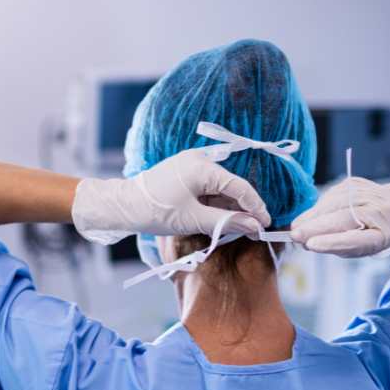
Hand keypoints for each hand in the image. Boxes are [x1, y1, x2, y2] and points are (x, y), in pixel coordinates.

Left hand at [72, 147, 270, 244]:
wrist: (123, 206)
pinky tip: (221, 220)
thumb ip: (227, 222)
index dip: (255, 206)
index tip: (266, 223)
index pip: (239, 186)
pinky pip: (208, 189)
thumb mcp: (194, 220)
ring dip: (229, 208)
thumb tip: (255, 226)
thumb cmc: (156, 212)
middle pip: (231, 186)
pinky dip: (215, 205)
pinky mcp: (184, 175)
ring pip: (220, 189)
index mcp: (202, 166)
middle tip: (254, 229)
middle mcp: (199, 160)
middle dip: (243, 208)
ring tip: (239, 229)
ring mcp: (191, 166)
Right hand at [290, 177, 389, 256]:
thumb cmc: (372, 233)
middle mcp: (378, 210)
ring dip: (311, 217)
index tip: (311, 244)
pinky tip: (313, 217)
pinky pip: (329, 197)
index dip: (333, 242)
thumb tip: (308, 242)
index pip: (357, 240)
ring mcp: (366, 193)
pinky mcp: (354, 182)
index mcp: (383, 234)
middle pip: (342, 218)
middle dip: (315, 227)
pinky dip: (317, 209)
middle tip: (294, 236)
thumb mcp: (360, 248)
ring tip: (297, 229)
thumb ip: (338, 246)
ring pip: (332, 205)